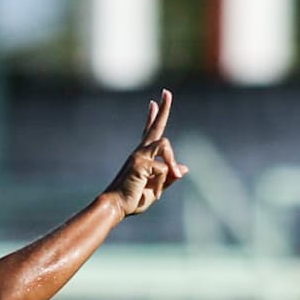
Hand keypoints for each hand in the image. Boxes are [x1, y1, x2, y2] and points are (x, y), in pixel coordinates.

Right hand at [103, 89, 188, 217]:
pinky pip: (163, 166)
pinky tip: (155, 191)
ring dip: (171, 161)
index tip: (153, 103)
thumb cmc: (131, 200)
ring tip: (172, 176)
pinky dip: (163, 180)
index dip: (152, 118)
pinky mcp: (140, 162)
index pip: (148, 133)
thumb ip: (169, 178)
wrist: (115, 206)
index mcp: (142, 158)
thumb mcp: (156, 189)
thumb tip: (184, 168)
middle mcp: (139, 152)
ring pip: (165, 144)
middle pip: (154, 127)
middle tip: (166, 92)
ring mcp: (139, 155)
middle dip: (163, 109)